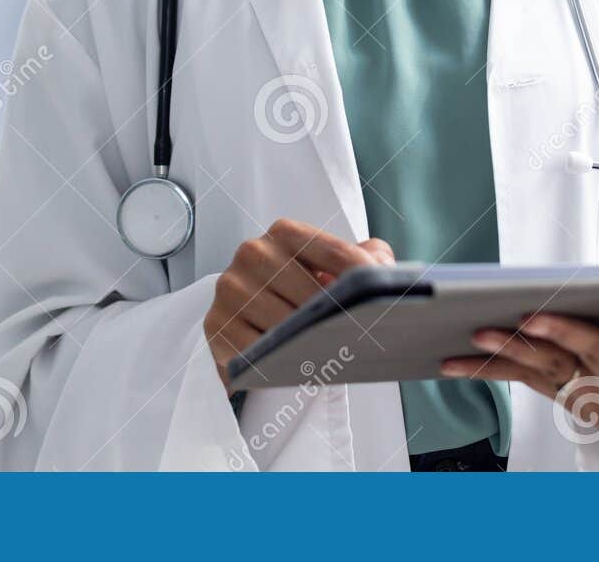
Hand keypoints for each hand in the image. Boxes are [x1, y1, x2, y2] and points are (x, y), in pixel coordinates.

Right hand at [204, 219, 393, 391]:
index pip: (336, 253)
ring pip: (283, 325)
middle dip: (338, 318)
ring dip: (310, 345)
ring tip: (333, 354)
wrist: (246, 310)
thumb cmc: (296, 286)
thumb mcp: (330, 264)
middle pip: (311, 292)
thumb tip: (382, 270)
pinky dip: (276, 363)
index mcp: (285, 232)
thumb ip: (365, 256)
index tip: (383, 299)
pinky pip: (254, 352)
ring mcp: (231, 288)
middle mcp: (253, 253)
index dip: (364, 277)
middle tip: (361, 338)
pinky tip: (293, 366)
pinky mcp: (216, 325)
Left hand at [440, 296, 598, 456]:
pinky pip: (524, 380)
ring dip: (510, 351)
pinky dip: (488, 368)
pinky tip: (452, 359)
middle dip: (560, 333)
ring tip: (478, 332)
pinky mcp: (568, 395)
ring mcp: (594, 394)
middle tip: (532, 314)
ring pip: (548, 369)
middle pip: (592, 355)